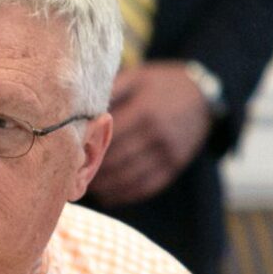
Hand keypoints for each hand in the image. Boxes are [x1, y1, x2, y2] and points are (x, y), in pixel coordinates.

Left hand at [86, 62, 213, 207]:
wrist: (203, 96)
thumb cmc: (162, 84)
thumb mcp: (138, 77)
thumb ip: (112, 90)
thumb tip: (82, 106)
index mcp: (145, 110)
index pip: (109, 136)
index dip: (89, 147)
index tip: (70, 154)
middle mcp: (157, 134)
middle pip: (117, 159)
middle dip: (94, 169)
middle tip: (72, 174)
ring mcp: (169, 152)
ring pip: (130, 176)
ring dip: (106, 185)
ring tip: (87, 186)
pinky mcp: (175, 166)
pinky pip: (147, 186)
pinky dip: (125, 194)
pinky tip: (108, 196)